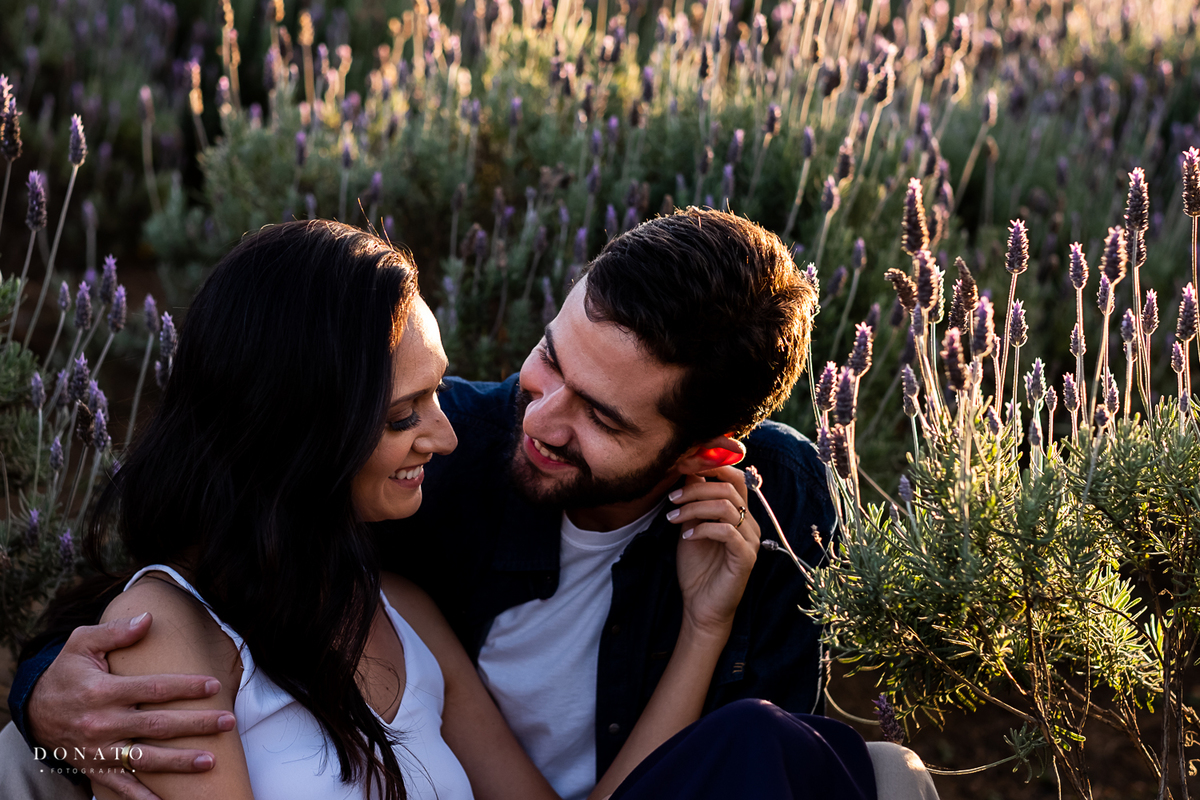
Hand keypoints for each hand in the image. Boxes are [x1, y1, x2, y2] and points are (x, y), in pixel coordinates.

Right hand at [28, 614, 235, 799]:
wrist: (34, 710)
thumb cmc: (66, 672)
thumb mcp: (81, 644)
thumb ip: (115, 632)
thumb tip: (148, 618)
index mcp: (103, 692)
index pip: (153, 689)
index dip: (186, 687)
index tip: (213, 685)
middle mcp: (102, 723)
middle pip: (158, 725)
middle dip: (196, 725)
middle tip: (228, 722)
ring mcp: (99, 750)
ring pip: (145, 759)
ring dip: (180, 762)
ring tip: (211, 760)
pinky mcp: (94, 767)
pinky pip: (120, 786)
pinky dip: (142, 797)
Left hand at [668, 465, 759, 638]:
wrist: (700, 606)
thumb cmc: (697, 567)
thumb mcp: (691, 525)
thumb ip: (694, 501)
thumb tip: (689, 469)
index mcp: (741, 514)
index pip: (736, 478)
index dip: (713, 467)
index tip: (684, 467)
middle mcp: (751, 524)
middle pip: (728, 488)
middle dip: (695, 489)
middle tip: (671, 500)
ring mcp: (751, 540)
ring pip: (726, 507)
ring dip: (694, 508)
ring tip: (674, 518)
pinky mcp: (746, 557)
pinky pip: (726, 531)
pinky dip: (702, 528)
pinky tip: (687, 536)